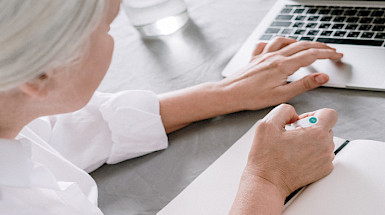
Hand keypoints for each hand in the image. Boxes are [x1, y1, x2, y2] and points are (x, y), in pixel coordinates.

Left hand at [218, 37, 342, 111]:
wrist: (230, 93)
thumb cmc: (252, 97)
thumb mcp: (282, 95)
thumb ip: (304, 84)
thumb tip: (323, 77)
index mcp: (283, 65)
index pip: (312, 54)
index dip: (328, 54)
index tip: (338, 55)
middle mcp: (275, 56)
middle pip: (302, 45)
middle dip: (320, 46)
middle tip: (331, 50)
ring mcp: (264, 55)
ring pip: (287, 41)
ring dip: (301, 42)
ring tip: (309, 46)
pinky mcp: (256, 57)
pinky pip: (269, 43)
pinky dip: (279, 42)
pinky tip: (280, 45)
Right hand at [244, 104, 336, 198]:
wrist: (267, 182)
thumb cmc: (266, 157)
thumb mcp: (267, 124)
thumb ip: (284, 110)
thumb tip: (294, 114)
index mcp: (316, 133)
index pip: (330, 113)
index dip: (315, 114)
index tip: (302, 121)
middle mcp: (325, 147)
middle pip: (327, 127)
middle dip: (311, 128)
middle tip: (293, 135)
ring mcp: (325, 160)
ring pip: (325, 141)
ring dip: (312, 141)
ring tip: (293, 147)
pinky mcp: (323, 171)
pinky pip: (323, 155)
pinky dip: (313, 153)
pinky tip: (297, 157)